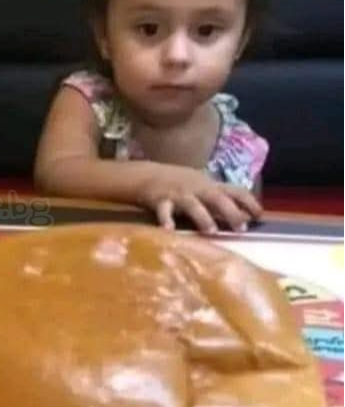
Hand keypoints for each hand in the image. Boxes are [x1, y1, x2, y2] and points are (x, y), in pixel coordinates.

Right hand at [139, 166, 262, 233]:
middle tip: (241, 228)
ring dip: (202, 217)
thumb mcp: (200, 187)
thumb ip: (218, 200)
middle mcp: (197, 188)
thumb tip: (243, 216)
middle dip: (230, 212)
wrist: (146, 175)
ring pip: (193, 205)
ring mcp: (179, 194)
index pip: (235, 190)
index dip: (249, 202)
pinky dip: (166, 220)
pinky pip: (164, 211)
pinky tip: (168, 231)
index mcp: (209, 185)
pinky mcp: (161, 200)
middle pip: (217, 197)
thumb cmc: (178, 184)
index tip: (260, 215)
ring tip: (211, 231)